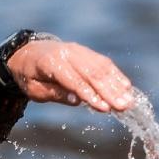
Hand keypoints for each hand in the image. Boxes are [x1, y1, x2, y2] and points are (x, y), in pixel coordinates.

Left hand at [7, 40, 136, 112]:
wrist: (28, 52)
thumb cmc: (31, 76)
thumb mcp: (35, 89)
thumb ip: (56, 93)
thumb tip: (78, 100)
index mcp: (51, 63)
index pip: (74, 80)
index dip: (90, 95)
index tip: (105, 108)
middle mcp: (68, 53)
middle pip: (92, 73)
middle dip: (109, 91)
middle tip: (124, 106)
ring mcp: (79, 50)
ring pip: (101, 67)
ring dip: (117, 84)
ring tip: (129, 100)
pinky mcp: (86, 52)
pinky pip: (103, 63)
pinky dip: (115, 75)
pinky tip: (126, 87)